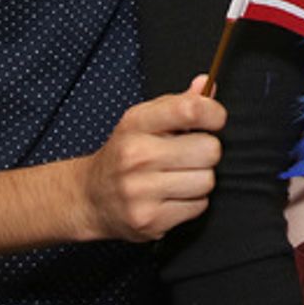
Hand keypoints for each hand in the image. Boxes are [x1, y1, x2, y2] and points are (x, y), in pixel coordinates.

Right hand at [76, 76, 225, 241]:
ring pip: (207, 180)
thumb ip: (179, 102)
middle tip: (189, 154)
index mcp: (136, 123)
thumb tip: (207, 84)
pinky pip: (199, 206)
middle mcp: (136, 156)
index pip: (190, 110)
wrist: (90, 197)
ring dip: (200, 179)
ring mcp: (141, 191)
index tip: (214, 120)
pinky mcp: (149, 220)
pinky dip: (192, 202)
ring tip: (179, 176)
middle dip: (206, 151)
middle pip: (209, 149)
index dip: (214, 114)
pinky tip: (172, 196)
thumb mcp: (144, 120)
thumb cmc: (125, 153)